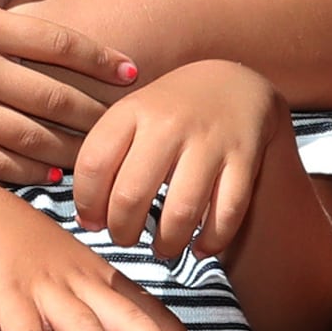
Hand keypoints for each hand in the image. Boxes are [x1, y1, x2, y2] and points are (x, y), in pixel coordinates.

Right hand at [0, 0, 137, 183]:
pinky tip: (51, 174)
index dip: (100, 57)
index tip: (130, 69)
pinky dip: (29, 171)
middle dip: (96, 109)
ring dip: (70, 146)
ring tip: (98, 152)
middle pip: (54, 95)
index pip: (57, 41)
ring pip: (31, 136)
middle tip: (125, 118)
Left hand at [64, 58, 285, 270]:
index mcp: (133, 111)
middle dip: (122, 232)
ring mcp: (210, 141)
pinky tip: (200, 248)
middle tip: (126, 238)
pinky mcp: (244, 158)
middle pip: (131, 195)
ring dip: (167, 243)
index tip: (92, 222)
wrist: (233, 83)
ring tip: (162, 248)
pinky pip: (226, 213)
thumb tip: (88, 221)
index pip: (93, 165)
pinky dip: (212, 241)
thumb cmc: (171, 112)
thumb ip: (107, 160)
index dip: (87, 204)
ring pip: (181, 212)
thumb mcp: (132, 118)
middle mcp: (169, 124)